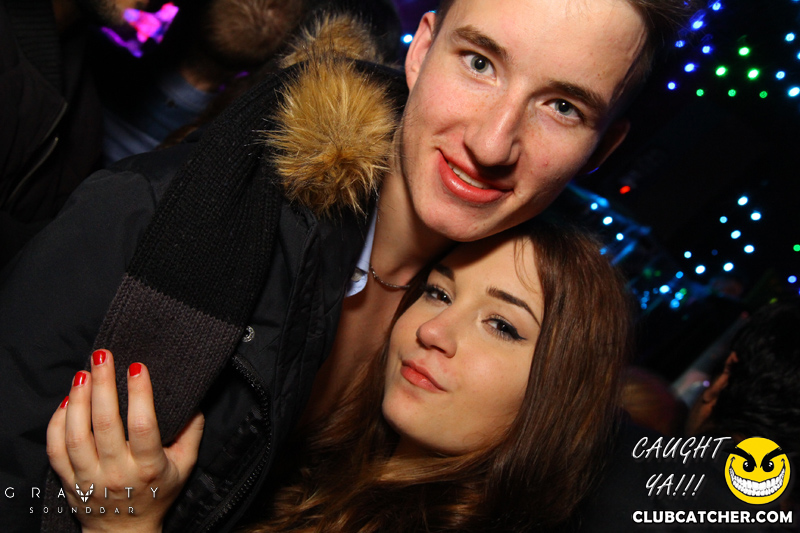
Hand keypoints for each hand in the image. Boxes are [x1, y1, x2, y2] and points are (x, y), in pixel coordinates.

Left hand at [46, 350, 203, 532]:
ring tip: (84, 373)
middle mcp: (117, 473)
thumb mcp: (185, 465)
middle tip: (103, 356)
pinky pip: (56, 449)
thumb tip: (193, 400)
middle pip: (104, 424)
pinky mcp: (69, 481)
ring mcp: (89, 478)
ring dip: (78, 399)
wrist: (125, 532)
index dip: (139, 394)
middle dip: (103, 385)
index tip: (137, 367)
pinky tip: (68, 400)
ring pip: (75, 435)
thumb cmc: (159, 493)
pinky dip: (58, 421)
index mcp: (149, 468)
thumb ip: (192, 432)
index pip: (142, 426)